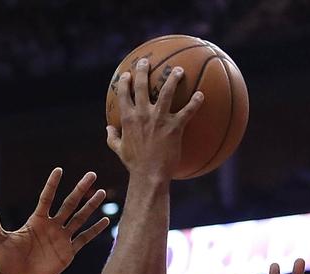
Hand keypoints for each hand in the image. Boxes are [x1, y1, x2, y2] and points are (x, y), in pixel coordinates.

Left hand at [0, 168, 109, 273]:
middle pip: (69, 203)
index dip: (52, 184)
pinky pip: (84, 238)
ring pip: (80, 218)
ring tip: (102, 193)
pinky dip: (95, 230)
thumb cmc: (5, 259)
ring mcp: (61, 238)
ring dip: (91, 206)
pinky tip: (105, 221)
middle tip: (92, 174)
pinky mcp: (68, 252)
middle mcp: (51, 226)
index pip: (47, 198)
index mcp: (36, 220)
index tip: (59, 170)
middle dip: (80, 189)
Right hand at [106, 59, 204, 179]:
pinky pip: (187, 111)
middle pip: (141, 86)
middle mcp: (142, 114)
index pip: (123, 94)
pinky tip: (202, 95)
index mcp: (128, 119)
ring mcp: (159, 119)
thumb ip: (112, 137)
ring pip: (166, 92)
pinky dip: (195, 103)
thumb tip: (107, 128)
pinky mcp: (174, 127)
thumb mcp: (119, 150)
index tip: (127, 74)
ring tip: (179, 70)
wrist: (149, 175)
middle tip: (146, 61)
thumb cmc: (134, 164)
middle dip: (143, 70)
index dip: (124, 82)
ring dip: (173, 79)